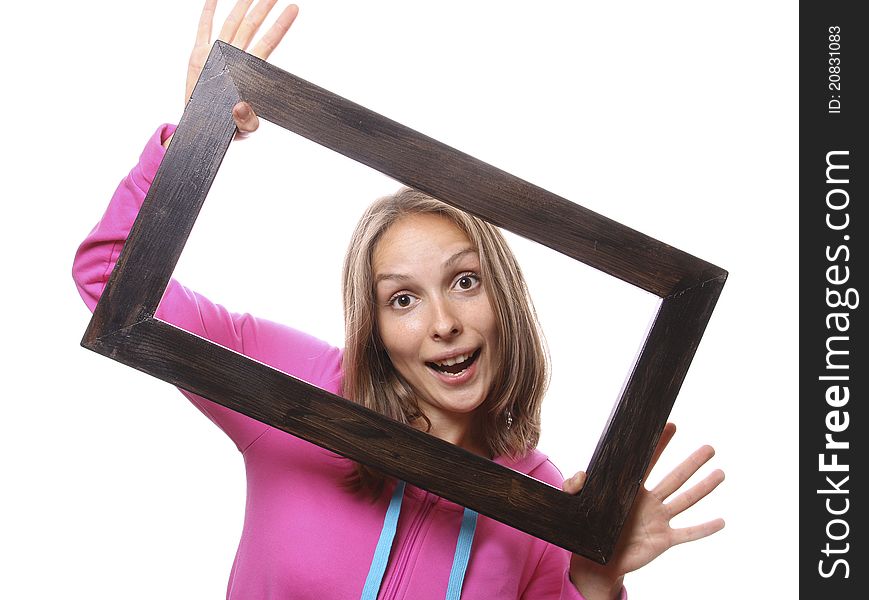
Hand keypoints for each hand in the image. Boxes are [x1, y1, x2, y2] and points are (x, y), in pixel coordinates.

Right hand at [166, 0, 298, 146]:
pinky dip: (208, 11)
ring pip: (232, 23)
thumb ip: (246, 121)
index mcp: (247, 71)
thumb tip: (241, 107)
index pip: (268, 42)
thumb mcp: (242, 128)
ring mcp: (216, 53)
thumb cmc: (227, 126)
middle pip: (252, 26)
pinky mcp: (199, 55)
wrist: (202, 127)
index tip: (293, 9)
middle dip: (263, 8)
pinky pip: (204, 28)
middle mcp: (233, 57)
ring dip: (241, 5)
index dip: (280, 26)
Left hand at [563, 423, 724, 599]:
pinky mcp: (663, 540)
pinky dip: (703, 529)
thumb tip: (581, 474)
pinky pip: (687, 533)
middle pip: (675, 478)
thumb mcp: (581, 504)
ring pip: (685, 501)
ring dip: (703, 488)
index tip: (671, 425)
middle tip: (710, 448)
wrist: (598, 561)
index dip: (659, 444)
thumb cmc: (591, 528)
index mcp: (631, 490)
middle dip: (692, 462)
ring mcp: (659, 520)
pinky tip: (721, 522)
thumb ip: (577, 486)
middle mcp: (650, 502)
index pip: (648, 462)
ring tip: (720, 473)